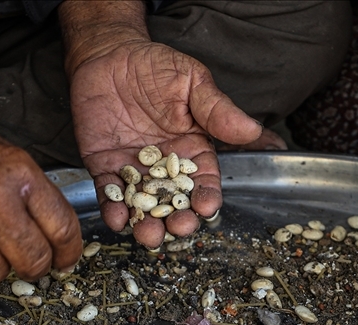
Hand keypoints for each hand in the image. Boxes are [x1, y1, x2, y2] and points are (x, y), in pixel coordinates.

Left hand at [65, 38, 261, 246]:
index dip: (207, 197)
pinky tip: (117, 220)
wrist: (109, 54)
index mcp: (192, 151)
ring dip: (146, 224)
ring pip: (143, 206)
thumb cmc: (155, 66)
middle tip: (178, 228)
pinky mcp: (104, 168)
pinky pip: (109, 194)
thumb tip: (252, 130)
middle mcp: (164, 168)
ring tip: (148, 236)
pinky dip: (112, 209)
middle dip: (178, 219)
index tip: (207, 208)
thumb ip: (218, 110)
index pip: (204, 182)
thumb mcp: (193, 82)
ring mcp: (134, 171)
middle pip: (175, 203)